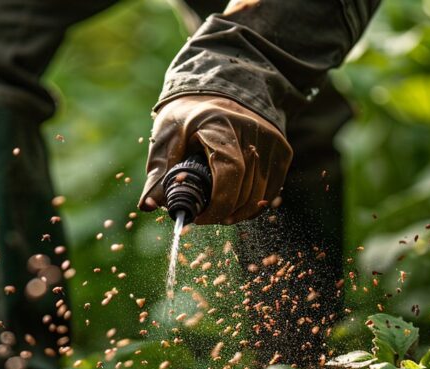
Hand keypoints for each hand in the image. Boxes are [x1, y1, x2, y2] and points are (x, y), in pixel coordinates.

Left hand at [140, 96, 292, 224]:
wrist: (219, 90)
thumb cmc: (188, 117)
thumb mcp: (167, 138)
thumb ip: (159, 173)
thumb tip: (146, 206)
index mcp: (219, 124)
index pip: (229, 171)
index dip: (217, 204)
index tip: (200, 218)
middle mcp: (251, 130)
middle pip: (245, 188)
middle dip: (223, 211)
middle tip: (205, 217)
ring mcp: (271, 140)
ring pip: (260, 194)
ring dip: (239, 211)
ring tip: (218, 212)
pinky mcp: (282, 150)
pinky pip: (271, 191)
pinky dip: (254, 205)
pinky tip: (236, 207)